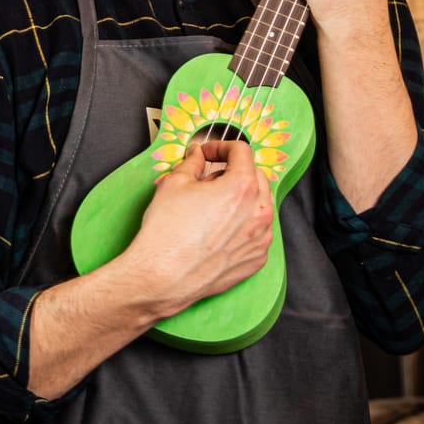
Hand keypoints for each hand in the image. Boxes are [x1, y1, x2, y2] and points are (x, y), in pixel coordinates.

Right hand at [123, 137, 275, 316]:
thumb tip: (197, 155)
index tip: (209, 153)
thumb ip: (192, 163)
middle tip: (208, 180)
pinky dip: (242, 227)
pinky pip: (256, 234)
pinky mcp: (256, 260)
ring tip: (212, 209)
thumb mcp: (174, 183)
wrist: (163, 276)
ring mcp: (260, 239)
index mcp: (242, 187)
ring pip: (259, 207)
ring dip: (241, 201)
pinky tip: (218, 232)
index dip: (221, 146)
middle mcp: (258, 213)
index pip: (242, 152)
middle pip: (256, 177)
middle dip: (234, 172)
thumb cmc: (167, 233)